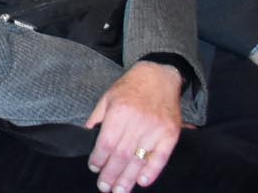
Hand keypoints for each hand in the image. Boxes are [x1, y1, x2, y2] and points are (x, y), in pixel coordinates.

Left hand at [84, 60, 182, 192]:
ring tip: (119, 191)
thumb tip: (87, 138)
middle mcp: (138, 121)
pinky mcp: (171, 134)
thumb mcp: (107, 98)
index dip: (99, 158)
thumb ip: (97, 119)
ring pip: (139, 159)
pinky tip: (141, 182)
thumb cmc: (130, 88)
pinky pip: (161, 157)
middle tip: (104, 188)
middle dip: (111, 174)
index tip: (94, 168)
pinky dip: (152, 171)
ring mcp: (156, 129)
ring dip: (128, 178)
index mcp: (119, 111)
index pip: (107, 142)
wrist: (159, 77)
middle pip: (122, 155)